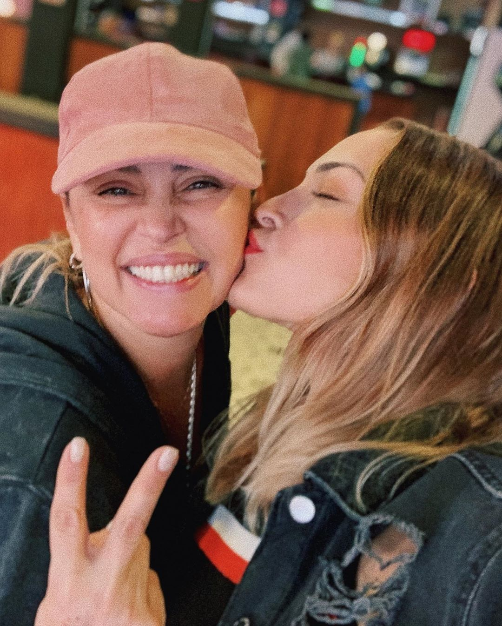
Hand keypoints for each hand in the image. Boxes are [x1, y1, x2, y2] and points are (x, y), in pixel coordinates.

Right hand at [35, 437, 178, 625]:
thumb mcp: (53, 613)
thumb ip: (76, 573)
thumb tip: (103, 544)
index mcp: (70, 584)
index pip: (67, 522)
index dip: (70, 482)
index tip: (77, 448)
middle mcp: (102, 589)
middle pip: (129, 525)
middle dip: (148, 485)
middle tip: (166, 455)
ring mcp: (131, 604)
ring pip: (140, 552)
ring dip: (126, 560)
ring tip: (108, 595)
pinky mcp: (151, 618)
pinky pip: (148, 583)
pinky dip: (136, 590)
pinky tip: (122, 612)